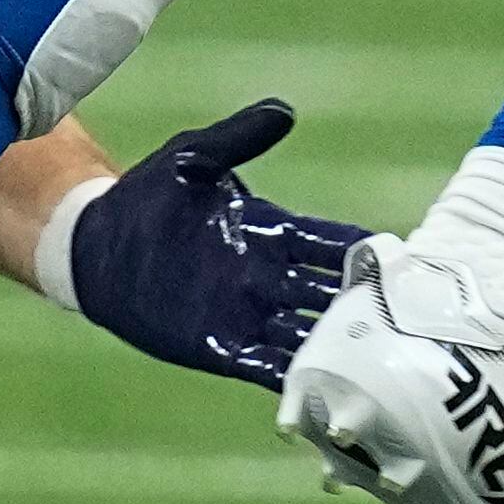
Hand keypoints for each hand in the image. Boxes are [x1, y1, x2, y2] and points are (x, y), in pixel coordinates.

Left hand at [64, 98, 374, 388]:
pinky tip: (325, 393)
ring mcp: (248, 314)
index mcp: (272, 230)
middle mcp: (269, 277)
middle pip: (332, 296)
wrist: (96, 244)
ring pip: (310, 336)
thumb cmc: (148, 196)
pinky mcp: (221, 345)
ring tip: (380, 365)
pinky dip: (296, 380)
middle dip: (366, 308)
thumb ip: (236, 139)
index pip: (330, 243)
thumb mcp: (192, 158)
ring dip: (341, 349)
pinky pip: (268, 367)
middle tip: (408, 322)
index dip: (363, 251)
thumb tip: (283, 109)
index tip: (400, 259)